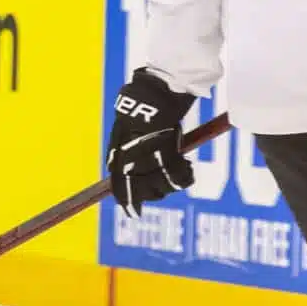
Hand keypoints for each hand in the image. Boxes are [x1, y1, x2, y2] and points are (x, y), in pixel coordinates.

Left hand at [105, 67, 196, 212]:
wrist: (154, 94)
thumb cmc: (141, 107)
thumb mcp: (125, 129)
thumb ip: (124, 149)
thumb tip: (119, 168)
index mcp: (117, 152)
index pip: (119, 184)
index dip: (127, 200)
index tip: (132, 212)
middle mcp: (130, 157)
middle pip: (140, 190)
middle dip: (153, 194)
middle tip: (163, 191)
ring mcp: (147, 155)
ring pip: (160, 185)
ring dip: (171, 185)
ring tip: (181, 175)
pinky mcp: (166, 151)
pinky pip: (177, 175)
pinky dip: (184, 176)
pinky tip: (189, 170)